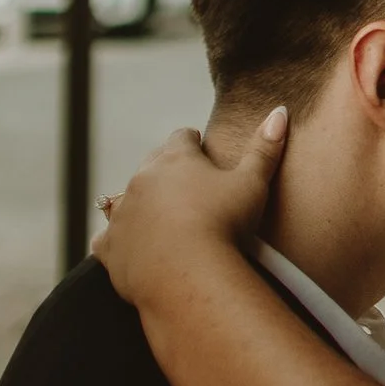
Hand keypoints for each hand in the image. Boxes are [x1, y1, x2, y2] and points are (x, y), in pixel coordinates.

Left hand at [92, 105, 288, 306]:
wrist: (188, 274)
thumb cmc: (225, 225)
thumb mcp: (253, 184)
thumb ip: (265, 147)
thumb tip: (280, 111)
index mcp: (175, 159)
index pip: (181, 137)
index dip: (193, 143)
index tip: (201, 149)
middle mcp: (141, 179)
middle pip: (151, 163)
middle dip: (165, 169)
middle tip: (184, 184)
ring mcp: (122, 213)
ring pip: (124, 198)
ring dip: (138, 203)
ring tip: (156, 215)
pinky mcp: (110, 246)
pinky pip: (104, 238)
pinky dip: (116, 240)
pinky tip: (127, 247)